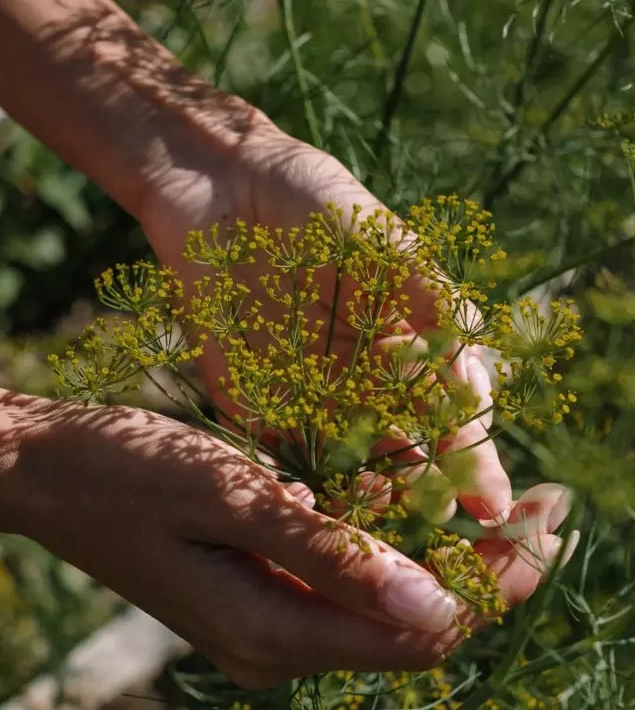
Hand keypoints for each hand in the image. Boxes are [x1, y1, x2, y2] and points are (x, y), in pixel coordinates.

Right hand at [0, 394, 571, 687]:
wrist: (42, 472)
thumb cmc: (123, 471)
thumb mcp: (228, 497)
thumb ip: (329, 554)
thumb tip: (440, 606)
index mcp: (272, 631)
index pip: (423, 628)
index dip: (500, 578)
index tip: (556, 516)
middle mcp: (276, 646)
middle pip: (413, 625)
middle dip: (488, 569)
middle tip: (547, 503)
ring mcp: (262, 624)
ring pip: (382, 604)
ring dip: (441, 556)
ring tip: (494, 499)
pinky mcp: (252, 593)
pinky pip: (340, 584)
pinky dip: (385, 547)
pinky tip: (406, 500)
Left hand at [136, 122, 511, 524]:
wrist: (219, 185)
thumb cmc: (311, 197)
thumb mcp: (380, 235)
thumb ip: (426, 293)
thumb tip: (471, 364)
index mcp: (400, 341)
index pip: (447, 412)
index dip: (471, 457)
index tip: (490, 502)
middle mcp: (356, 375)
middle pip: (399, 448)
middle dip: (421, 489)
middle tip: (439, 523)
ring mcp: (301, 389)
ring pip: (340, 460)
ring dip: (362, 493)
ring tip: (381, 518)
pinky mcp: (244, 393)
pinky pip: (271, 448)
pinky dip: (290, 479)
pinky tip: (311, 506)